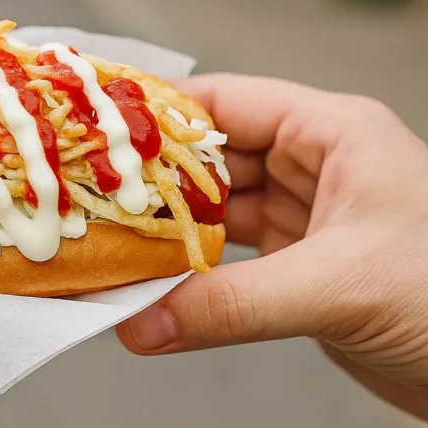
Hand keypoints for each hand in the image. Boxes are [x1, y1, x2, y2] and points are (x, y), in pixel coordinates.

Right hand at [116, 74, 427, 422]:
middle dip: (154, 181)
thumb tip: (140, 325)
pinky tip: (153, 284)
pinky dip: (193, 274)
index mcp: (334, 133)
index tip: (99, 130)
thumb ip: (231, 304)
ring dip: (169, 232)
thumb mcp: (339, 286)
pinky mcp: (303, 272)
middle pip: (214, 160)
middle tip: (88, 196)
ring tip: (108, 242)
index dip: (161, 114)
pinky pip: (231, 262)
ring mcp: (309, 221)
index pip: (228, 102)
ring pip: (218, 214)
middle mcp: (318, 168)